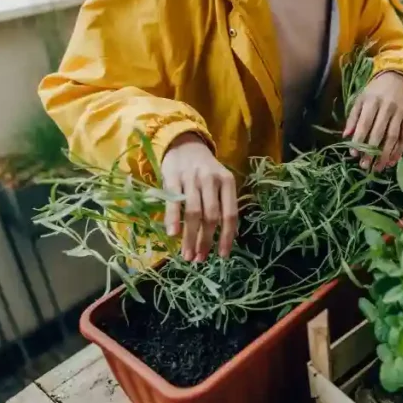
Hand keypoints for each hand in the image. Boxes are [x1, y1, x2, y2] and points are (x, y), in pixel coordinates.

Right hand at [162, 133, 237, 260]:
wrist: (184, 144)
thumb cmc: (204, 170)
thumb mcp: (219, 182)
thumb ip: (223, 205)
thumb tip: (229, 237)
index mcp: (227, 182)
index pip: (230, 214)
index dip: (227, 237)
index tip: (223, 255)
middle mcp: (211, 179)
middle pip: (211, 216)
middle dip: (206, 241)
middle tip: (200, 259)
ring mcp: (191, 178)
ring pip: (193, 213)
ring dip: (190, 237)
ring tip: (188, 255)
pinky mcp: (173, 177)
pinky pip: (173, 202)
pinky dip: (173, 220)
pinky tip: (173, 235)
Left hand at [344, 71, 402, 171]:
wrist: (399, 78)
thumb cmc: (375, 91)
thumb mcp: (361, 99)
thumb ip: (353, 117)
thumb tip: (345, 136)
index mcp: (372, 101)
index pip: (365, 124)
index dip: (359, 139)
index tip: (354, 154)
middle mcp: (387, 107)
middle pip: (379, 133)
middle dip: (371, 151)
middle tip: (364, 166)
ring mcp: (400, 113)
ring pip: (393, 137)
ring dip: (385, 155)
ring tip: (378, 168)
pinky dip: (399, 151)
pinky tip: (392, 161)